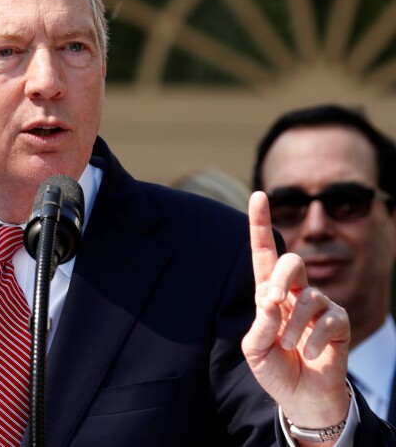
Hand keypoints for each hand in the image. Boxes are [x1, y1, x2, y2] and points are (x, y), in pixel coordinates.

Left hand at [241, 191, 350, 431]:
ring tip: (289, 346)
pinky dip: (314, 338)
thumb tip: (272, 297)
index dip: (261, 225)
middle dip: (283, 278)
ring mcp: (318, 306)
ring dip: (293, 325)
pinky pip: (329, 318)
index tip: (258, 195)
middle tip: (274, 301)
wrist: (301, 397)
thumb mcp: (255, 348)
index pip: (264, 254)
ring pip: (309, 296)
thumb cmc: (275, 369)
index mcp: (268, 294)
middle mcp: (294, 294)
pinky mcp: (338, 322)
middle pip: (292, 263)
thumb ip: (261, 323)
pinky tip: (308, 354)